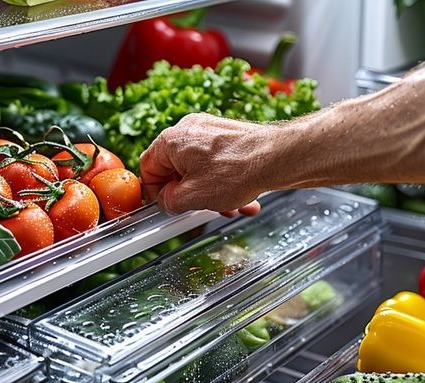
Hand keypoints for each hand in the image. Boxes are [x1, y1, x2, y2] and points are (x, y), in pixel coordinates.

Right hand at [140, 113, 278, 216]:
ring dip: (212, 194)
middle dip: (190, 196)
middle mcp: (189, 130)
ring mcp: (210, 131)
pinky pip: (218, 164)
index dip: (156, 192)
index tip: (167, 206)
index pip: (148, 168)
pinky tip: (244, 201)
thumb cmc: (236, 171)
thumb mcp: (193, 198)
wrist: (276, 157)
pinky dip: (226, 183)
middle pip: (177, 170)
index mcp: (171, 141)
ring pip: (200, 170)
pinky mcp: (229, 136)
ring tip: (231, 209)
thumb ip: (170, 202)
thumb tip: (167, 202)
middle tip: (200, 210)